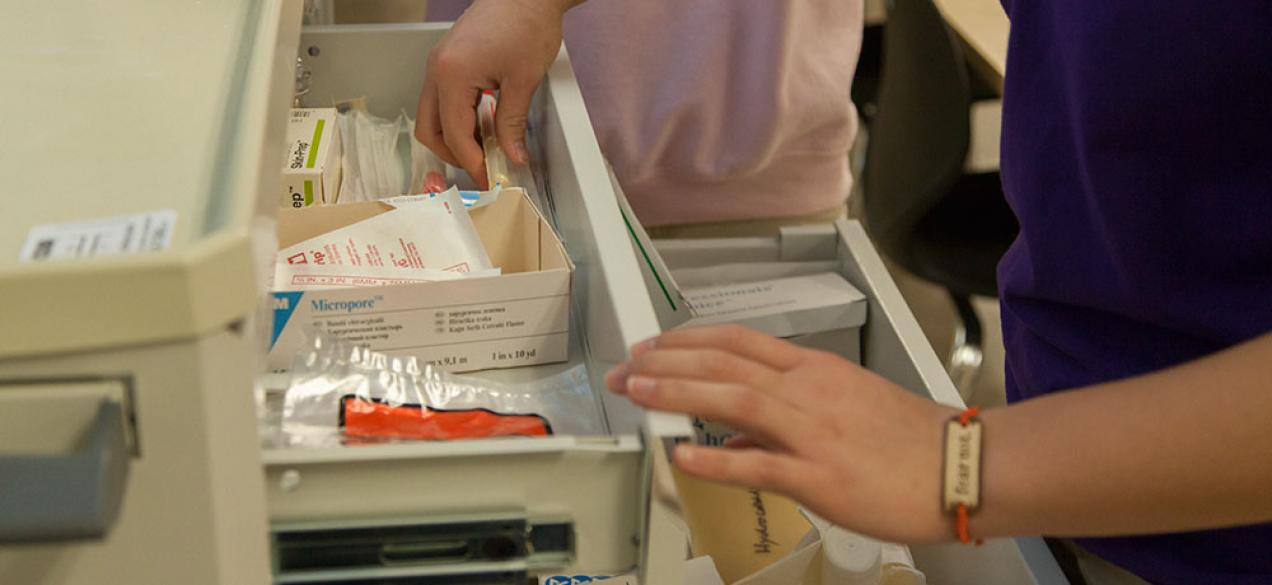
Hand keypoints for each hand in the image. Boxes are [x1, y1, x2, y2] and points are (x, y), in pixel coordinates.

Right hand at [414, 0, 574, 188]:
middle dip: (453, 154)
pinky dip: (458, 117)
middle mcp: (436, 69)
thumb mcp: (523, 81)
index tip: (488, 178)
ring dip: (455, 136)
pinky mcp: (447, 60)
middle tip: (482, 167)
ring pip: (433, 115)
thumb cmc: (526, 25)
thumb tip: (512, 156)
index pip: (454, 134)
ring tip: (486, 147)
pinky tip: (483, 123)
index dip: (471, 162)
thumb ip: (512, 124)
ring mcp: (438, 63)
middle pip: (429, 129)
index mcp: (451, 74)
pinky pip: (442, 99)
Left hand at [605, 325, 959, 542]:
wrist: (961, 467)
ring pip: (735, 400)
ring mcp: (813, 431)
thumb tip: (737, 437)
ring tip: (640, 393)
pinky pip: (760, 465)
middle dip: (666, 362)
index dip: (687, 341)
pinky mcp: (821, 476)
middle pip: (725, 362)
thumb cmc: (910, 439)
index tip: (652, 347)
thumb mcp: (846, 404)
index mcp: (813, 370)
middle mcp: (808, 391)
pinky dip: (718, 459)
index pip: (737, 342)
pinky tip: (684, 457)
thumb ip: (786, 415)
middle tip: (626, 370)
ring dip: (680, 392)